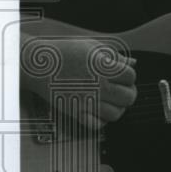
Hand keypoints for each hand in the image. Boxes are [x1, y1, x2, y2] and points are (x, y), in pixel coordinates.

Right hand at [21, 36, 136, 131]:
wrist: (38, 63)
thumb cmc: (64, 52)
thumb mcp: (93, 47)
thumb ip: (115, 55)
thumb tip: (133, 63)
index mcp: (103, 68)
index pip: (131, 77)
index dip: (129, 76)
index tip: (123, 75)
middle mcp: (98, 86)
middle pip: (128, 97)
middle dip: (128, 93)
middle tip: (122, 90)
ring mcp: (87, 100)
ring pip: (116, 114)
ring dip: (118, 108)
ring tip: (111, 101)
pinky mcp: (76, 111)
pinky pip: (97, 125)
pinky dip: (102, 121)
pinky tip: (99, 111)